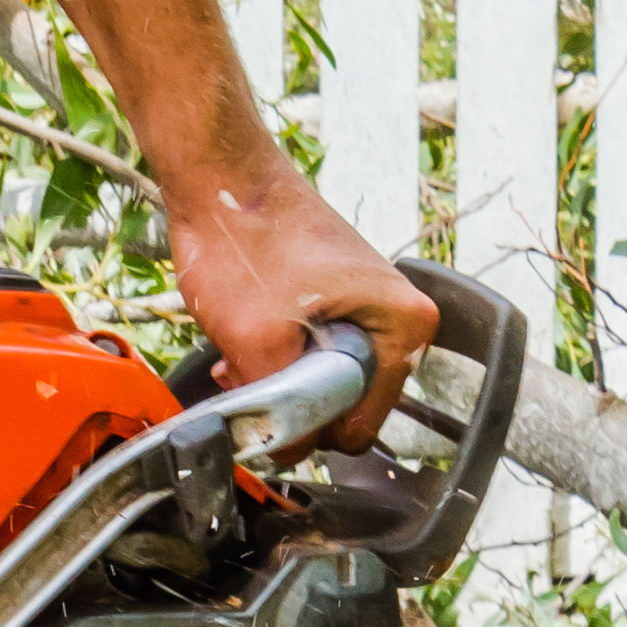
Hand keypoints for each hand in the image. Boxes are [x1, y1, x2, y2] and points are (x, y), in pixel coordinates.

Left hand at [164, 148, 432, 440]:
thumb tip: (282, 450)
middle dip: (290, 400)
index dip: (306, 427)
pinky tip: (240, 345)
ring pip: (320, 382)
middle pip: (344, 405)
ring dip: (275, 380)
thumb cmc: (245, 236)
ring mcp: (367, 308)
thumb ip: (276, 408)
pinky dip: (273, 359)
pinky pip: (310, 355)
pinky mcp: (336, 302)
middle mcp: (398, 318)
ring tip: (238, 353)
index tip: (266, 403)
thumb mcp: (258, 339)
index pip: (362, 425)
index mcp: (407, 325)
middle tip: (247, 372)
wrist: (219, 176)